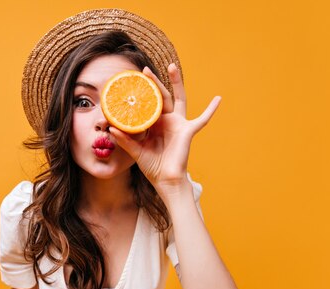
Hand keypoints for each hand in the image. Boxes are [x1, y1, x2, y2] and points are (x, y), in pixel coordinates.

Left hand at [111, 63, 220, 193]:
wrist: (166, 180)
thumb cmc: (153, 167)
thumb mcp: (136, 152)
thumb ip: (125, 140)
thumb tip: (111, 128)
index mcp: (154, 124)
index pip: (148, 104)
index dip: (141, 94)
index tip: (131, 82)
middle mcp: (167, 121)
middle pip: (162, 96)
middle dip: (155, 83)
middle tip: (145, 70)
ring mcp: (178, 124)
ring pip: (178, 98)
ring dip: (176, 82)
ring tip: (172, 67)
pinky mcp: (188, 131)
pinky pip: (202, 119)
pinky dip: (211, 110)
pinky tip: (218, 99)